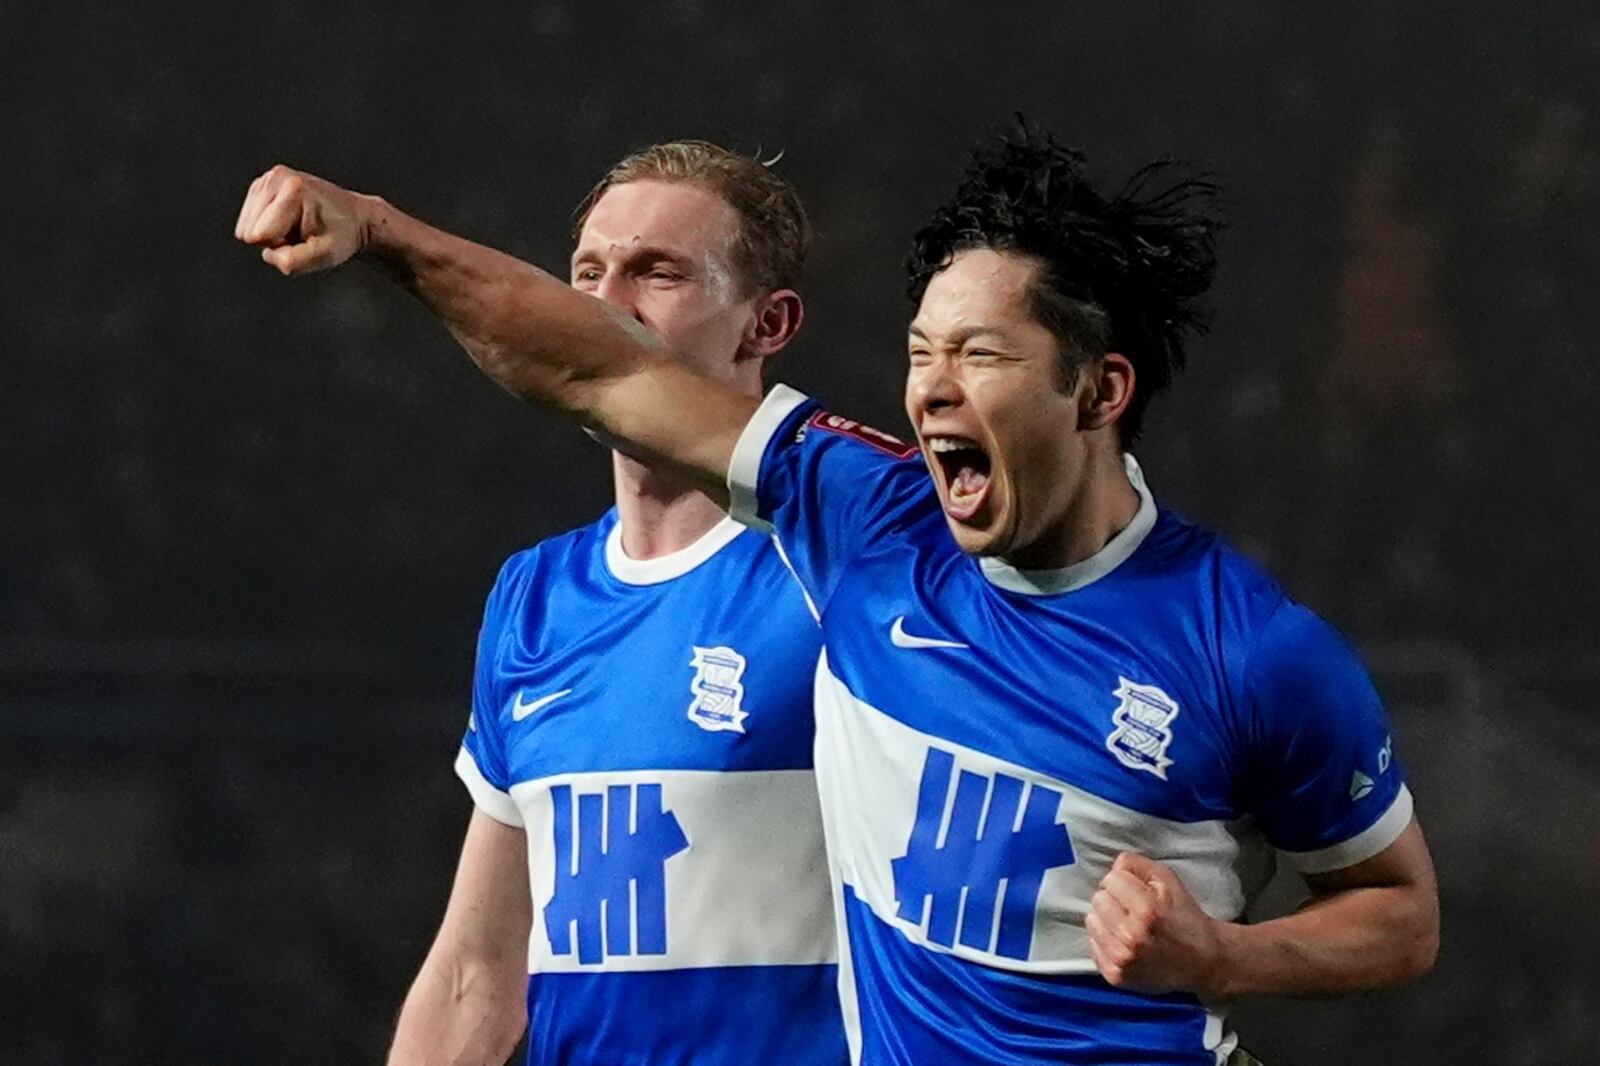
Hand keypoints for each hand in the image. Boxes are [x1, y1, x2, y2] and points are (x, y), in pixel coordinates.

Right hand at [234, 164, 373, 274]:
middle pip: (249, 231)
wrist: (353, 218)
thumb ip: (293, 261)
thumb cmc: (341, 235)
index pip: (260, 236)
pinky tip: (291, 220)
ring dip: (272, 234)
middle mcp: (276, 177)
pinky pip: (248, 221)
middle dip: (275, 240)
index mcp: (292, 190)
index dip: (281, 246)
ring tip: (299, 226)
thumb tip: (267, 254)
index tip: (306, 237)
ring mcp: (267, 179)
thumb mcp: (324, 255)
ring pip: (245, 227)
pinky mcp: (261, 185)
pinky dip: (268, 226)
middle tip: (303, 232)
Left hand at [1085, 851, 1224, 995]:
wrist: (1202, 962)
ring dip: (1106, 919)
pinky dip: (1105, 940)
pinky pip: (1093, 945)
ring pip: (1092, 921)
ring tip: (1127, 925)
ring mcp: (1121, 959)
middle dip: (1114, 899)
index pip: (1111, 879)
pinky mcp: (1115, 975)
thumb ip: (1137, 865)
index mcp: (1147, 910)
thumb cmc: (1184, 917)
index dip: (1124, 882)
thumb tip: (1113, 866)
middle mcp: (1131, 936)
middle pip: (1098, 899)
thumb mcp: (1168, 880)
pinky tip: (1124, 942)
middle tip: (1132, 909)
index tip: (1137, 892)